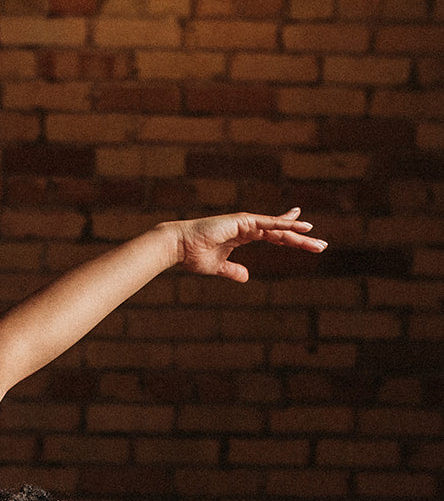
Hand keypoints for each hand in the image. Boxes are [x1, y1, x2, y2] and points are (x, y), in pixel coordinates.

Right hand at [169, 209, 326, 282]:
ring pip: (278, 228)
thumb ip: (233, 270)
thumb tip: (246, 277)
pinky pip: (268, 224)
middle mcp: (248, 227)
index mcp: (243, 235)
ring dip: (298, 233)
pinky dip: (284, 224)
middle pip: (281, 232)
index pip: (273, 235)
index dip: (289, 236)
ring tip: (316, 237)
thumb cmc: (193, 255)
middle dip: (301, 239)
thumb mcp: (218, 267)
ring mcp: (246, 223)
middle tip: (321, 244)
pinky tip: (299, 225)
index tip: (305, 236)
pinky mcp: (242, 222)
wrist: (179, 246)